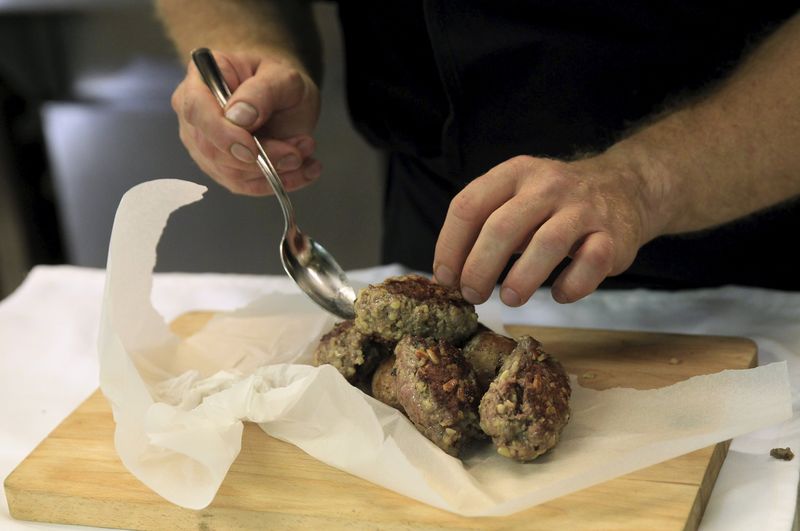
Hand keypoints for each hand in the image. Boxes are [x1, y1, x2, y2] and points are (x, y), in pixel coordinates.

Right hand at [171, 49, 320, 194]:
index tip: (252, 149)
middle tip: (300, 148)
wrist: (288, 98)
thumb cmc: (280, 81)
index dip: (221, 134)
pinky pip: (247, 186)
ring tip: (305, 149)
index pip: (196, 110)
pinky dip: (280, 181)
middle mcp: (196, 117)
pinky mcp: (223, 169)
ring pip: (231, 173)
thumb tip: (238, 118)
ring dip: (275, 169)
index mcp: (201, 81)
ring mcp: (205, 146)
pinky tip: (305, 170)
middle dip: (260, 158)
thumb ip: (262, 92)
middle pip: (213, 150)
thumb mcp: (283, 77)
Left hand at [433, 154, 656, 304]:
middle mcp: (548, 185)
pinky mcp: (613, 236)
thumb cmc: (553, 205)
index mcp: (515, 173)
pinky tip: (558, 294)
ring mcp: (583, 209)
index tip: (446, 278)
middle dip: (479, 268)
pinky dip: (570, 286)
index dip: (450, 246)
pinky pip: (590, 264)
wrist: (623, 188)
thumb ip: (482, 228)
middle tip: (472, 295)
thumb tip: (448, 276)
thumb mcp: (515, 199)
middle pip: (502, 228)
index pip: (468, 206)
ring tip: (509, 299)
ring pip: (546, 244)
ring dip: (521, 279)